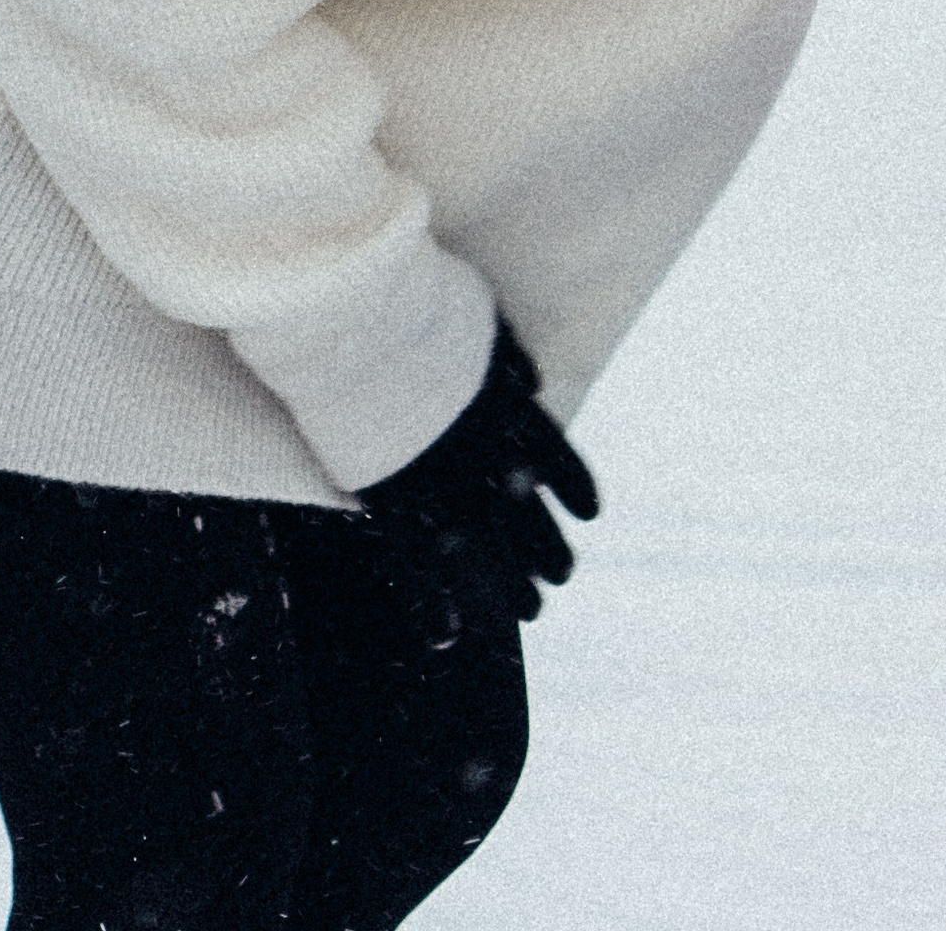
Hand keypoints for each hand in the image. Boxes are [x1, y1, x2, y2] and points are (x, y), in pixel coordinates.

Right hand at [359, 322, 597, 629]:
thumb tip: (533, 382)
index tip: (591, 514)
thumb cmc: (405, 306)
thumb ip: (504, 355)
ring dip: (512, 586)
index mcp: (505, 404)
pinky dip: (432, 604)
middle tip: (564, 574)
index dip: (574, 486)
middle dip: (550, 548)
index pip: (554, 455)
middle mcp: (481, 448)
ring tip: (533, 612)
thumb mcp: (471, 320)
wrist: (355, 317)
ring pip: (488, 551)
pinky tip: (447, 638)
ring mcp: (439, 479)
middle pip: (529, 513)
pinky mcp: (393, 499)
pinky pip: (419, 565)